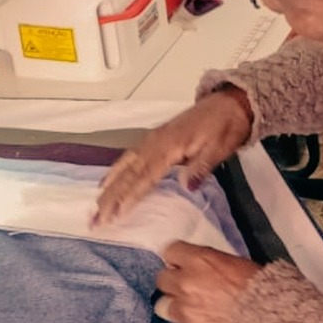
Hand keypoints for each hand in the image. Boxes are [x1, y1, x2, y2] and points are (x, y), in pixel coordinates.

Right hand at [94, 89, 254, 226]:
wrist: (228, 103)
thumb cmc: (226, 126)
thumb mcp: (220, 147)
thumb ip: (202, 167)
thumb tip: (187, 186)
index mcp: (170, 146)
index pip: (145, 176)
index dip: (129, 196)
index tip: (115, 214)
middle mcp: (155, 143)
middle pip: (128, 173)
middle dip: (110, 197)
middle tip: (96, 219)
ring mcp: (152, 140)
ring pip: (124, 166)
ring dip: (108, 187)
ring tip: (95, 207)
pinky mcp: (154, 139)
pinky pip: (128, 157)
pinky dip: (115, 172)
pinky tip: (107, 183)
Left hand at [153, 242, 261, 322]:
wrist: (273, 319)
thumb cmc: (262, 286)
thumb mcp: (235, 262)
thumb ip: (209, 264)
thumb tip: (197, 268)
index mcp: (199, 260)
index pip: (170, 251)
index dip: (178, 260)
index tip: (185, 265)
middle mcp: (185, 283)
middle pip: (162, 279)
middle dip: (175, 283)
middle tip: (191, 290)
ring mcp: (185, 311)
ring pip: (163, 307)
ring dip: (177, 309)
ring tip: (195, 313)